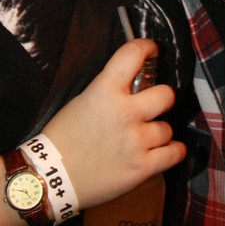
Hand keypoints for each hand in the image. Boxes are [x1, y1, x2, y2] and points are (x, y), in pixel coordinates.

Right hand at [44, 38, 185, 208]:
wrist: (50, 177)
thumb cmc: (63, 139)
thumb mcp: (82, 101)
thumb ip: (109, 89)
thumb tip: (133, 82)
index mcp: (105, 91)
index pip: (133, 54)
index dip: (146, 48)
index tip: (151, 51)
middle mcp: (124, 112)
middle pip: (166, 94)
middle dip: (161, 99)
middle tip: (152, 105)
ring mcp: (135, 141)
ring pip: (167, 128)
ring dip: (158, 133)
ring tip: (143, 139)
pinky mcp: (142, 167)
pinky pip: (174, 153)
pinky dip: (172, 151)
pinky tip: (165, 150)